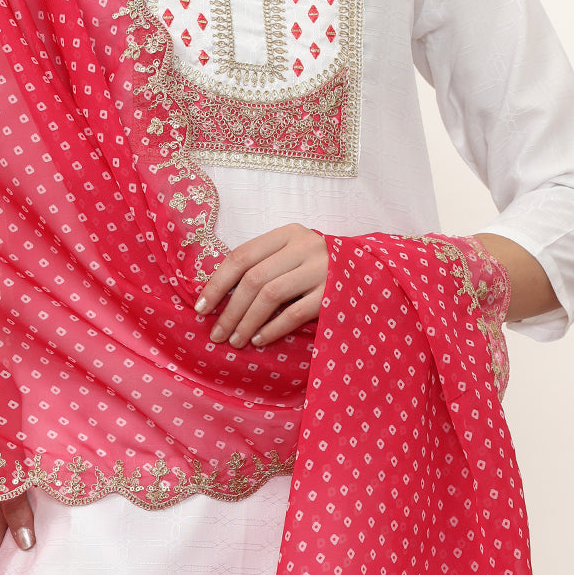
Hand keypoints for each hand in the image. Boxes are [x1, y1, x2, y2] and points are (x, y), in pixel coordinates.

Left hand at [194, 223, 327, 347]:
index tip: (201, 307)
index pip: (241, 256)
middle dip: (229, 310)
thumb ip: (264, 265)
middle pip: (253, 278)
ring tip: (235, 341)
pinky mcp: (333, 293)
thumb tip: (218, 295)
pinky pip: (295, 313)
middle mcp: (304, 246)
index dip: (217, 283)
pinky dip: (272, 328)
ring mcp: (321, 268)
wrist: (372, 271)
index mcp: (287, 233)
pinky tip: (259, 340)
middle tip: (216, 334)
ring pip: (271, 295)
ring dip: (247, 322)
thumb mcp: (293, 254)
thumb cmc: (320, 266)